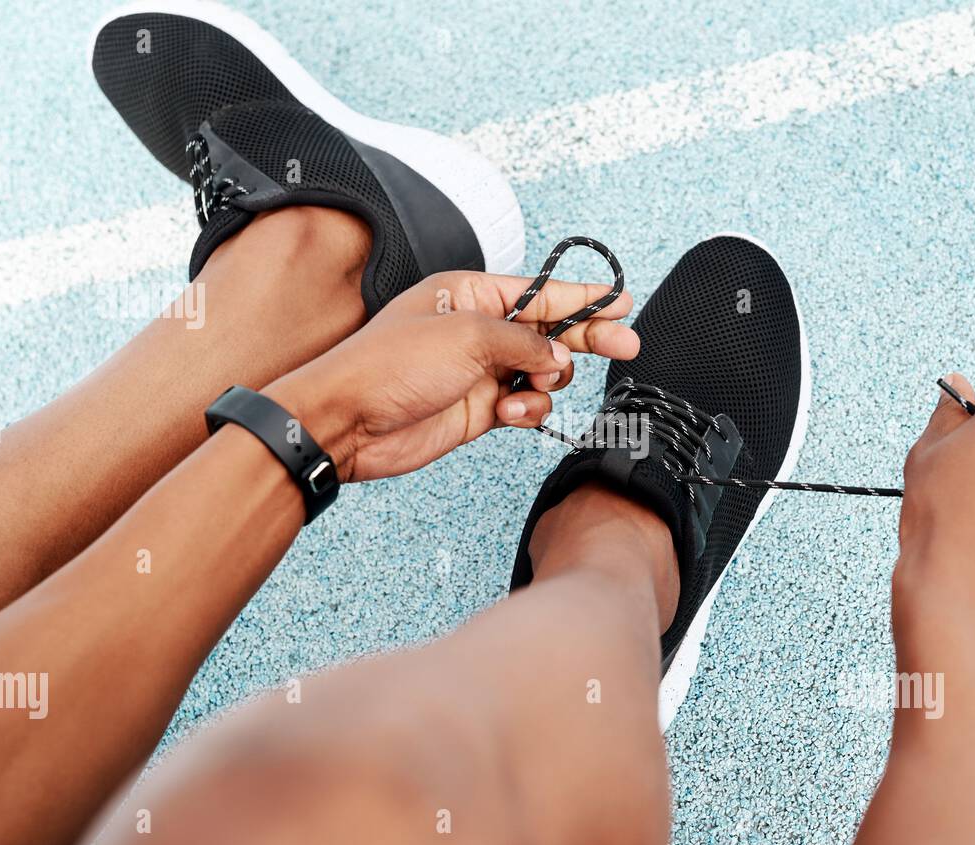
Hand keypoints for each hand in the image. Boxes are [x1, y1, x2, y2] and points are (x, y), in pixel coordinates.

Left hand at [265, 271, 637, 480]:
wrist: (349, 421)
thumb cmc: (390, 365)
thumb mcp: (467, 336)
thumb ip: (525, 339)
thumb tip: (558, 353)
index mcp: (469, 294)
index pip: (541, 293)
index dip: (585, 298)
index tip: (622, 302)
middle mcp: (477, 329)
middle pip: (551, 330)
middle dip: (587, 338)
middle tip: (625, 345)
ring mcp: (479, 370)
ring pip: (542, 371)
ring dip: (547, 381)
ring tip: (530, 386)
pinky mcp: (478, 409)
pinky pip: (525, 403)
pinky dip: (528, 408)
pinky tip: (512, 411)